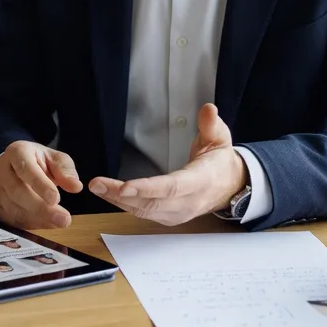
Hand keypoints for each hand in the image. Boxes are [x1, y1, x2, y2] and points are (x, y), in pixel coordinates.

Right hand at [0, 141, 83, 229]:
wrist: (17, 166)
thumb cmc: (39, 162)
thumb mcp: (55, 159)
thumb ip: (65, 170)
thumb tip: (75, 186)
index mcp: (16, 152)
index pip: (24, 168)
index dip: (39, 184)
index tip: (56, 199)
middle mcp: (1, 170)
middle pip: (17, 191)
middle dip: (41, 207)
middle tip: (63, 218)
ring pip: (13, 208)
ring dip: (38, 218)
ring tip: (59, 222)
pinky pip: (12, 219)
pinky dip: (31, 224)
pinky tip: (48, 224)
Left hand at [89, 104, 248, 225]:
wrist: (229, 187)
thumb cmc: (219, 162)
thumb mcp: (220, 139)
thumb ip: (212, 125)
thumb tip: (208, 109)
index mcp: (200, 182)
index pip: (172, 188)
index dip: (147, 188)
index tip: (124, 186)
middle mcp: (187, 202)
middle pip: (151, 203)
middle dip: (121, 195)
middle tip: (96, 183)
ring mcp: (177, 213)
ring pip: (144, 211)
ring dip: (117, 201)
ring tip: (97, 187)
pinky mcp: (168, 217)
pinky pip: (143, 214)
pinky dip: (123, 206)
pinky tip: (108, 194)